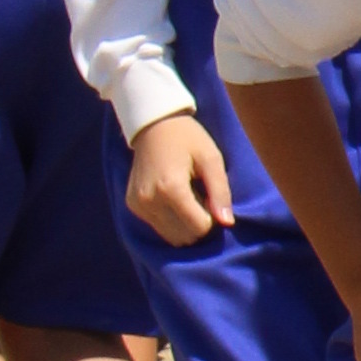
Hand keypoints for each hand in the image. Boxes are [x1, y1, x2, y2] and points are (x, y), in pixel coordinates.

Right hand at [123, 114, 231, 246]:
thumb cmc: (188, 138)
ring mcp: (138, 205)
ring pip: (171, 237)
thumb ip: (221, 192)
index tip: (212, 198)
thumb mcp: (211, 159)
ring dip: (186, 225)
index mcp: (171, 188)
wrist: (153, 124)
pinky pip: (159, 227)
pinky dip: (172, 221)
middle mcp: (150, 200)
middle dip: (200, 224)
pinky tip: (175, 199)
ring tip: (189, 198)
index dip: (213, 219)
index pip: (199, 227)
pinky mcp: (132, 205)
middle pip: (185, 236)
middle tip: (202, 198)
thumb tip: (227, 223)